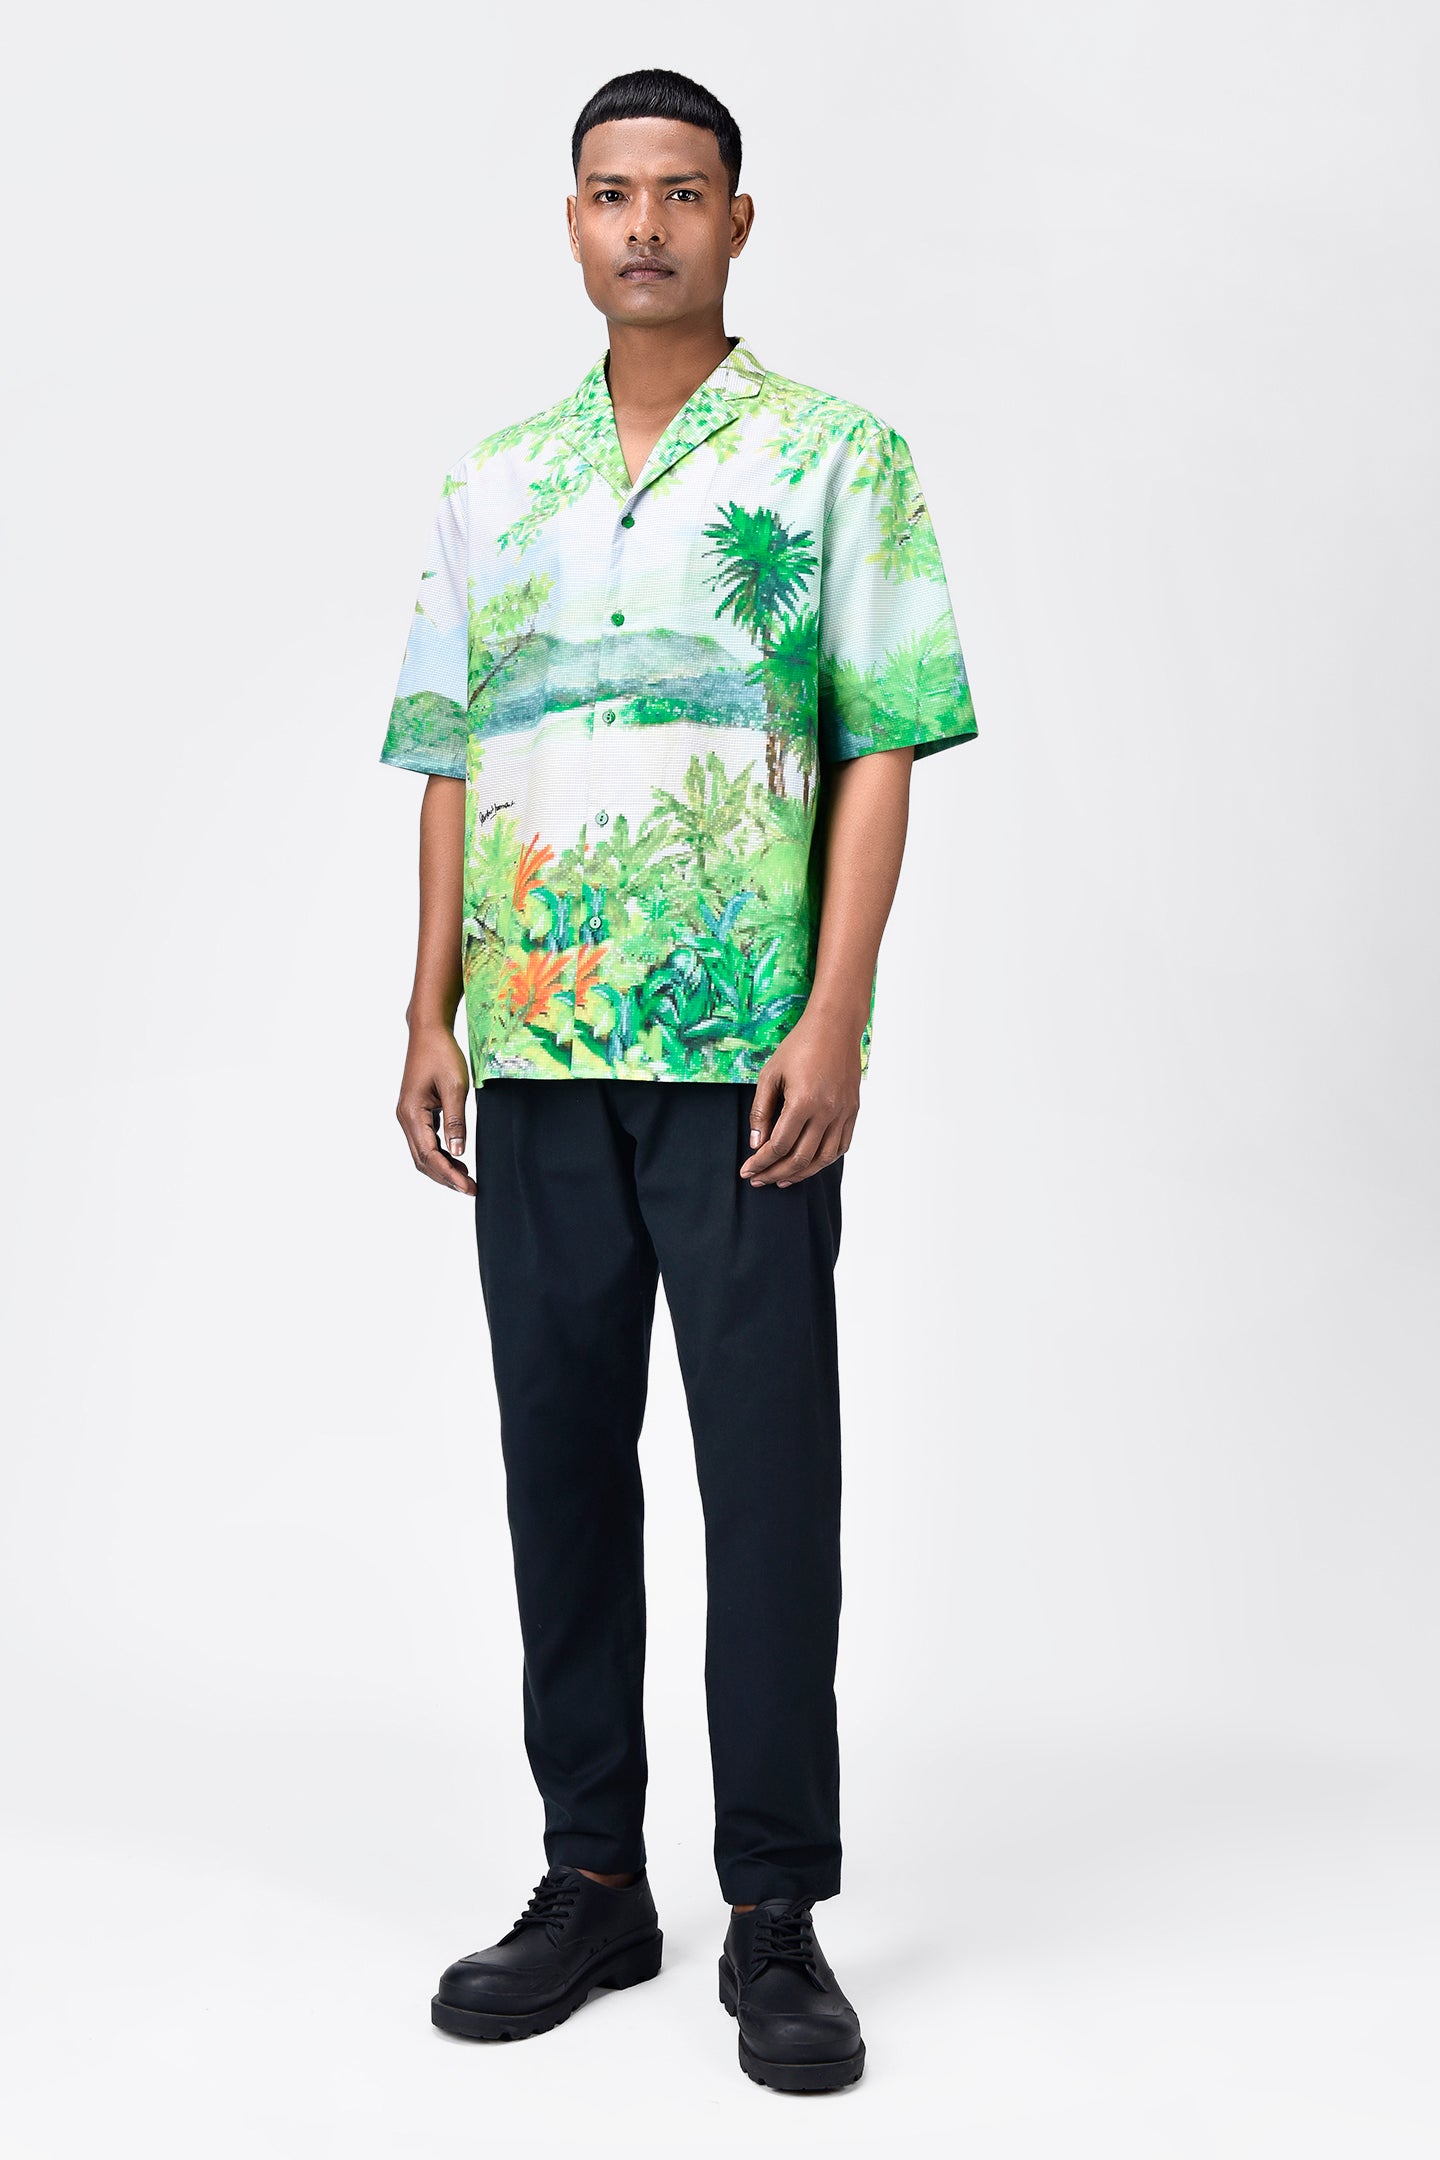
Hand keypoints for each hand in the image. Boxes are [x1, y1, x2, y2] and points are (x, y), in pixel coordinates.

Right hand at [396, 1022, 475, 1194]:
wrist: (428, 1032)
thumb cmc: (442, 1054)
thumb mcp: (455, 1087)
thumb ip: (457, 1121)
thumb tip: (458, 1152)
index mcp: (412, 1113)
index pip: (429, 1155)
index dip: (449, 1174)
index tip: (468, 1187)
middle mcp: (405, 1118)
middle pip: (422, 1160)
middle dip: (445, 1177)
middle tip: (470, 1189)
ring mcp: (408, 1116)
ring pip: (422, 1153)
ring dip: (442, 1168)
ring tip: (466, 1179)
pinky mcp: (415, 1112)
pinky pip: (425, 1141)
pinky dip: (440, 1155)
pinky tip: (457, 1159)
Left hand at [740, 1011, 860, 1187]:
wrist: (835, 1027)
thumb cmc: (799, 1046)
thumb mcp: (770, 1074)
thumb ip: (761, 1111)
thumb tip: (757, 1144)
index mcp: (803, 1102)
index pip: (778, 1146)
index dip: (760, 1163)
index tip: (747, 1170)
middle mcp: (826, 1112)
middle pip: (800, 1158)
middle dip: (776, 1173)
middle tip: (759, 1179)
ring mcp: (843, 1113)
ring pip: (823, 1158)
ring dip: (801, 1173)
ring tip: (782, 1179)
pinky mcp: (852, 1111)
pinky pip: (841, 1146)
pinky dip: (824, 1161)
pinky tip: (809, 1164)